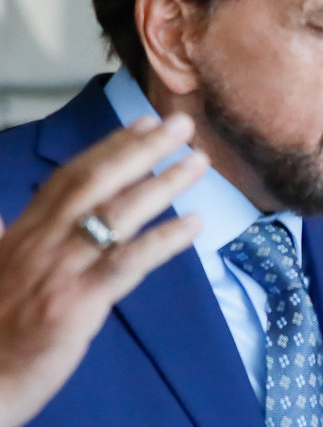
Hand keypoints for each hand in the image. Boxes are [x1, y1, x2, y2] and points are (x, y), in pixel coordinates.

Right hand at [0, 115, 205, 426]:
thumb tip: (1, 220)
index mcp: (19, 235)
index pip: (67, 179)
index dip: (107, 148)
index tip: (143, 123)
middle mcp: (38, 243)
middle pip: (94, 182)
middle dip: (139, 149)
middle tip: (182, 125)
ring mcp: (59, 271)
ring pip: (115, 214)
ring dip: (161, 183)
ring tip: (199, 162)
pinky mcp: (76, 304)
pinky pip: (126, 262)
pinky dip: (163, 239)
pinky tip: (195, 223)